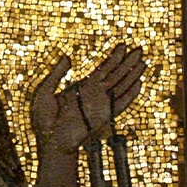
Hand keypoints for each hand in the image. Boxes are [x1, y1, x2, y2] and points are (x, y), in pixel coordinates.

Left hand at [31, 44, 145, 154]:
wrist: (49, 141)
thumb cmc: (43, 119)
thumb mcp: (45, 91)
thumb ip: (57, 74)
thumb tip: (68, 57)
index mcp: (82, 87)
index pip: (102, 69)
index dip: (113, 57)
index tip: (123, 45)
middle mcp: (95, 94)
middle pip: (116, 74)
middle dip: (127, 61)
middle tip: (140, 48)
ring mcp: (100, 104)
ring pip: (121, 85)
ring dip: (133, 74)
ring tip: (143, 61)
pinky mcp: (104, 116)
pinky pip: (120, 103)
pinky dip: (130, 93)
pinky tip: (139, 83)